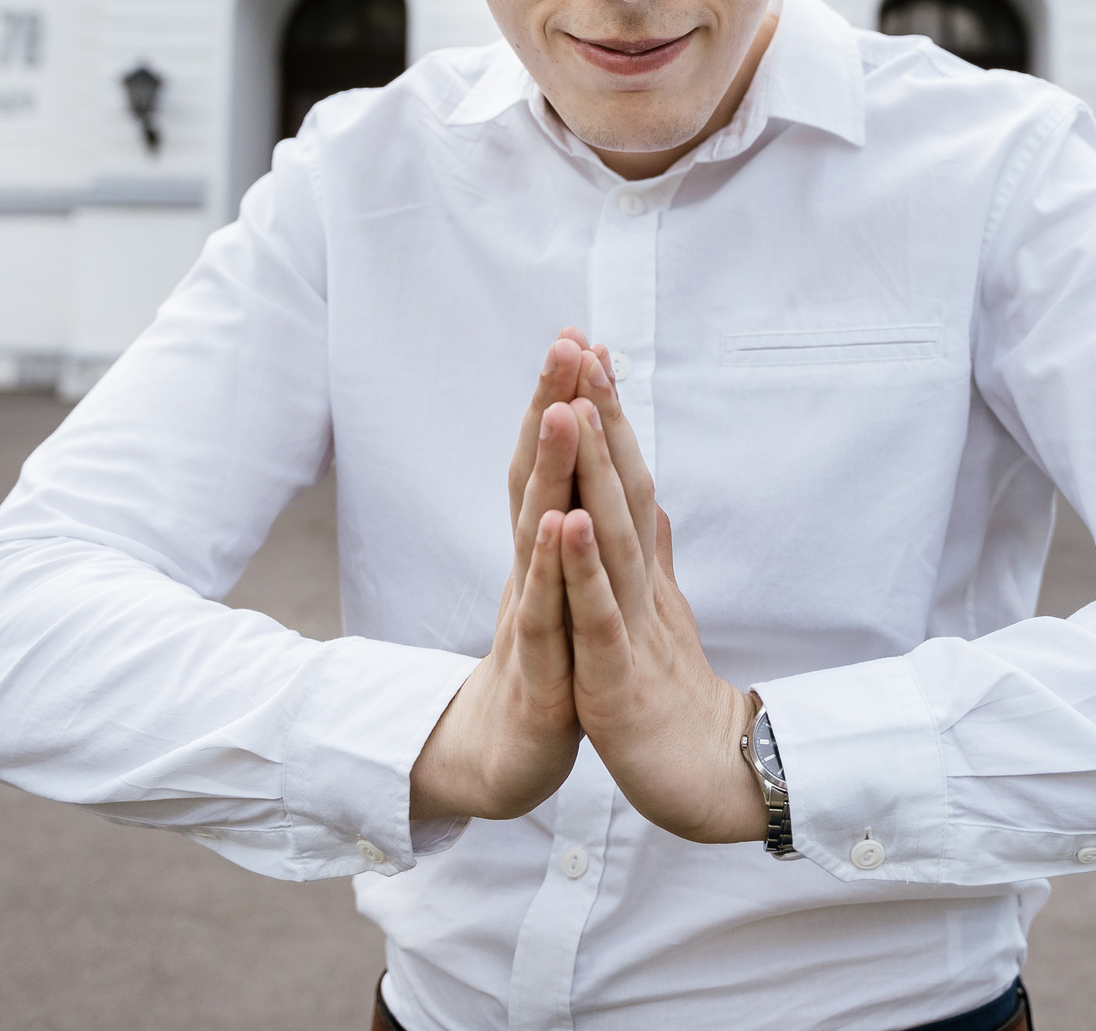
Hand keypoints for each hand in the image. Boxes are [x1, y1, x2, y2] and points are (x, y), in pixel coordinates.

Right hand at [407, 334, 596, 820]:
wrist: (506, 757)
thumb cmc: (545, 663)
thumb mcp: (565, 583)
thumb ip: (573, 519)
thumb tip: (588, 459)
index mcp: (545, 549)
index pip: (553, 461)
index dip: (565, 400)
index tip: (582, 337)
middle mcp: (529, 568)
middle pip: (538, 475)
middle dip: (552, 406)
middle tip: (565, 341)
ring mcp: (528, 612)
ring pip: (536, 530)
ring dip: (550, 468)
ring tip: (562, 409)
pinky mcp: (537, 666)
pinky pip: (542, 609)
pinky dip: (552, 565)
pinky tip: (561, 524)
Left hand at [558, 361, 767, 844]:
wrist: (711, 782)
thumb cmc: (680, 700)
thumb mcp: (662, 617)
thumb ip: (655, 557)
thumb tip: (651, 500)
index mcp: (643, 572)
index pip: (624, 479)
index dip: (606, 415)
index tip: (589, 350)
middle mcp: (641, 585)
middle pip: (620, 488)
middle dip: (599, 416)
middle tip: (583, 346)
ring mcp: (632, 626)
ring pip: (611, 537)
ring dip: (592, 470)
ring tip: (574, 406)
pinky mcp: (618, 675)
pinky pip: (599, 616)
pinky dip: (581, 569)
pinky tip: (566, 522)